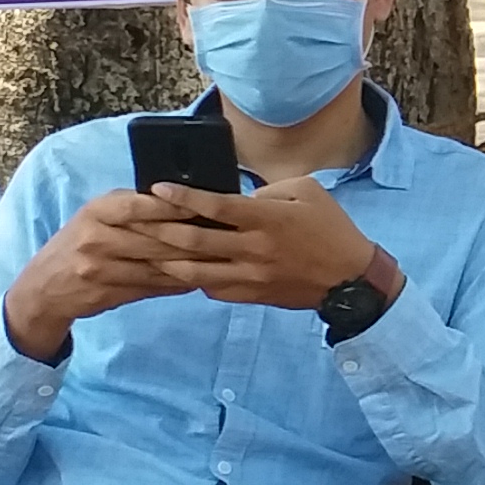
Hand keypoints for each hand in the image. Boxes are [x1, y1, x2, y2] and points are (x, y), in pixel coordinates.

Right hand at [2, 190, 204, 360]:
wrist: (43, 287)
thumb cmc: (79, 242)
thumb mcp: (96, 216)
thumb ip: (131, 208)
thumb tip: (183, 202)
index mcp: (97, 211)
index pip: (139, 204)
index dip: (174, 205)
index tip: (206, 204)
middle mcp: (97, 237)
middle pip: (155, 237)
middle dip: (193, 236)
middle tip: (226, 234)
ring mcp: (101, 268)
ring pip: (157, 264)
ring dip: (192, 262)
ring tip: (222, 257)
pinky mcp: (108, 292)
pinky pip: (151, 286)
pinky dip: (177, 282)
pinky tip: (199, 278)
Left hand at [148, 177, 393, 312]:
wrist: (350, 278)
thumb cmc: (331, 228)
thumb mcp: (307, 191)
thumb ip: (267, 192)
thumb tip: (237, 198)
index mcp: (267, 219)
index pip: (216, 206)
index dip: (183, 197)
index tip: (157, 189)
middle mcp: (253, 249)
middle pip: (196, 241)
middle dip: (160, 230)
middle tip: (134, 221)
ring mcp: (250, 276)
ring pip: (196, 271)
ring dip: (166, 260)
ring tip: (143, 250)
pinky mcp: (251, 295)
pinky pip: (212, 289)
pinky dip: (191, 279)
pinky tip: (178, 270)